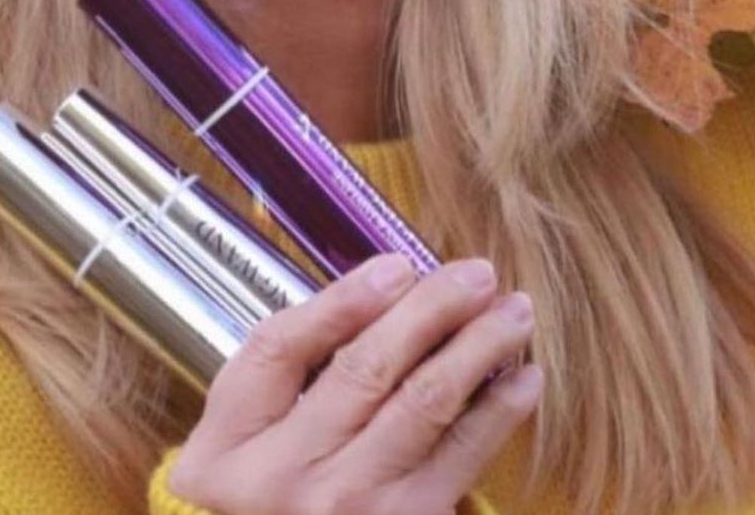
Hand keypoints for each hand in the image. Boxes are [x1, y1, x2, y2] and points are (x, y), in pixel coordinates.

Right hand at [167, 251, 541, 514]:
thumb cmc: (270, 495)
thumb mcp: (244, 439)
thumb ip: (290, 368)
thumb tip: (387, 289)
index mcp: (230, 443)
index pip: (280, 347)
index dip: (343, 299)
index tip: (398, 263)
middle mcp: (283, 477)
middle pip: (363, 370)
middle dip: (430, 309)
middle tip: (477, 272)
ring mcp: (346, 509)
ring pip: (422, 405)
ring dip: (477, 348)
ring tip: (514, 312)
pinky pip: (460, 458)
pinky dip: (498, 412)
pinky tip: (524, 377)